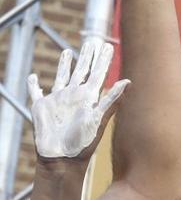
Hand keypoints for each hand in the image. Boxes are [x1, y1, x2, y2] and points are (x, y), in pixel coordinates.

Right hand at [28, 39, 128, 162]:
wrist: (64, 159)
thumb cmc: (83, 142)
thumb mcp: (98, 119)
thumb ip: (112, 100)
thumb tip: (128, 82)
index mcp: (89, 98)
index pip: (98, 73)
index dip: (103, 60)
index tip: (108, 46)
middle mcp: (74, 96)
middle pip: (82, 70)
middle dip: (87, 56)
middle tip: (92, 41)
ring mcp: (58, 100)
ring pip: (62, 76)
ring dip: (65, 64)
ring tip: (68, 51)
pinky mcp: (41, 106)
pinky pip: (35, 92)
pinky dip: (33, 84)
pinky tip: (34, 77)